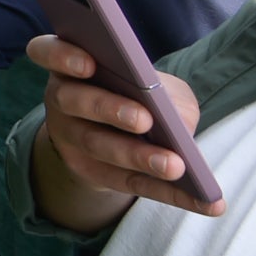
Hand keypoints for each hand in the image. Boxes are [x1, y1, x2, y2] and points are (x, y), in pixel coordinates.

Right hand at [30, 33, 220, 218]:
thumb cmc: (138, 93)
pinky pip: (131, 183)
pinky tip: (208, 203)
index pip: (47, 52)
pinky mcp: (94, 174)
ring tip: (175, 166)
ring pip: (98, 146)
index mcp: (69, 65)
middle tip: (144, 119)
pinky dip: (172, 194)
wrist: (119, 133)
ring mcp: (72, 140)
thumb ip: (164, 91)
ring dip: (138, 157)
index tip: (88, 64)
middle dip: (109, 109)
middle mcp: (62, 99)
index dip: (62, 57)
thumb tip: (178, 120)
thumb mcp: (155, 83)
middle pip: (75, 101)